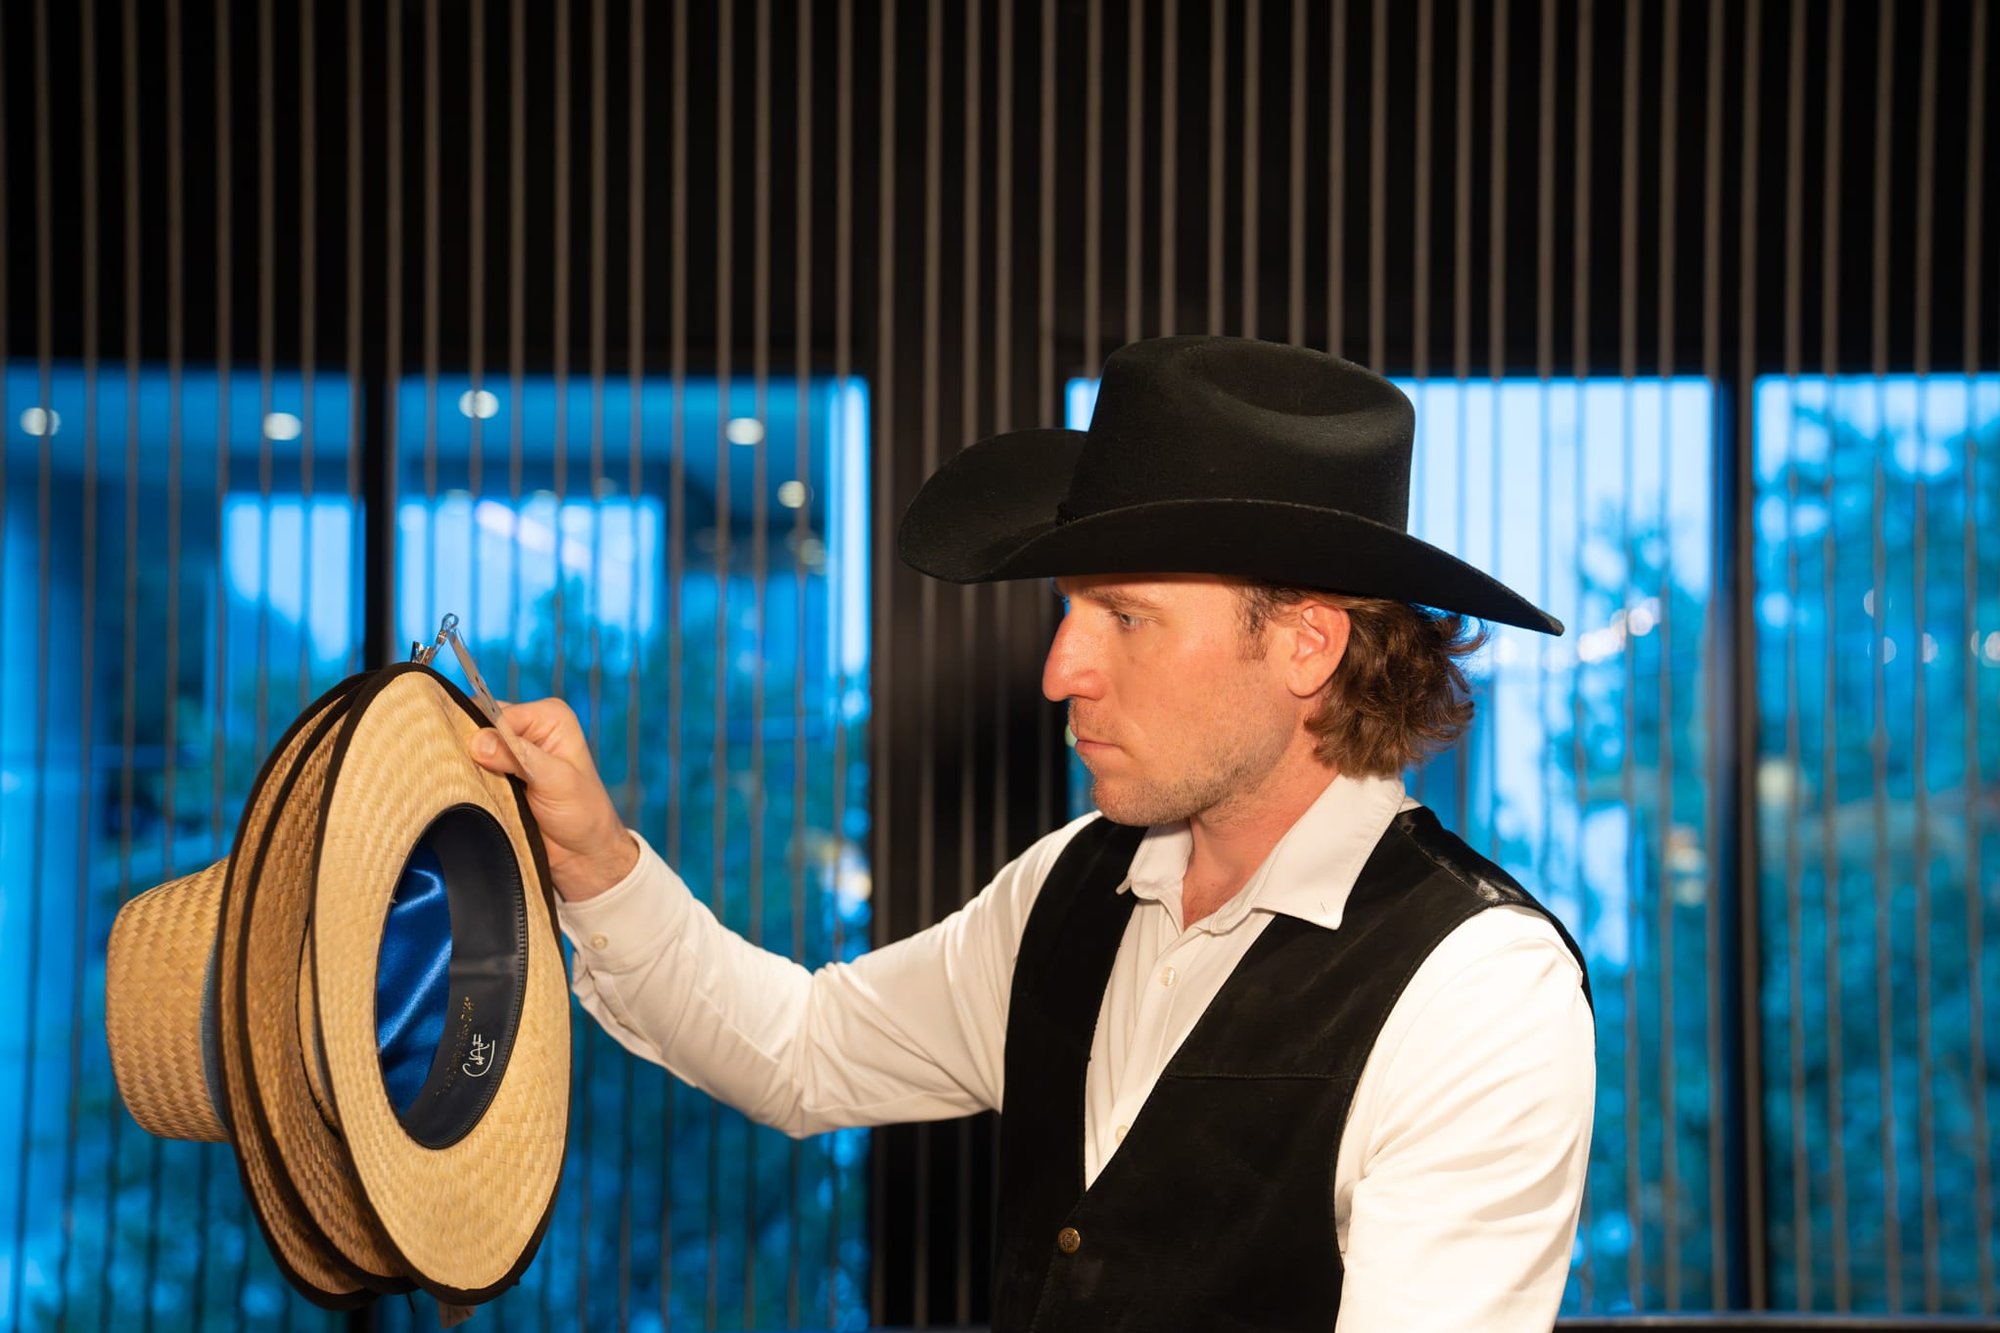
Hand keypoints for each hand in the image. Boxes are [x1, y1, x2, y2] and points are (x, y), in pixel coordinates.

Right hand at [463, 697, 638, 901]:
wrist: (581, 853)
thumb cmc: (583, 813)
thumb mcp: (557, 781)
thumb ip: (521, 757)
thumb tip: (480, 741)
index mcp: (548, 717)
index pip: (498, 713)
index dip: (483, 734)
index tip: (480, 761)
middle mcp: (527, 728)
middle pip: (478, 725)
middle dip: (469, 749)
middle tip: (470, 776)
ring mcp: (508, 752)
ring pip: (468, 749)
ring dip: (465, 768)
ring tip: (472, 789)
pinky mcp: (495, 775)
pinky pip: (467, 771)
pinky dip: (465, 782)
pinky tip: (467, 794)